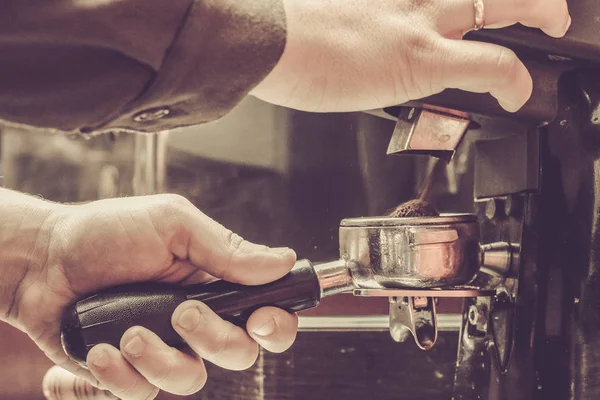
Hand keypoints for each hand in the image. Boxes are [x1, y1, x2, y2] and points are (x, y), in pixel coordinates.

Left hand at [6, 194, 297, 399]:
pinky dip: (121, 375)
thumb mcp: (172, 225)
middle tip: (183, 311)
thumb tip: (282, 260)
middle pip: (240, 353)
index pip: (267, 312)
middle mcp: (197, 321)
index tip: (262, 319)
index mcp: (216, 283)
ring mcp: (164, 348)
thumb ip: (226, 247)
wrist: (43, 261)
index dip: (276, 324)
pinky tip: (102, 349)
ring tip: (129, 332)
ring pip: (191, 380)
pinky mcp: (129, 373)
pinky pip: (143, 394)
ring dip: (161, 358)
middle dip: (215, 338)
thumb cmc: (107, 233)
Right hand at [252, 0, 570, 112]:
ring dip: (536, 11)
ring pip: (501, 3)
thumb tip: (357, 50)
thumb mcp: (328, 20)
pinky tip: (520, 94)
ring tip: (552, 24)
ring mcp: (420, 23)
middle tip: (541, 1)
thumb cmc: (285, 34)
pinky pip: (490, 66)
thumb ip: (355, 30)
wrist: (267, 40)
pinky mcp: (421, 60)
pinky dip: (513, 79)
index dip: (462, 2)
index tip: (467, 9)